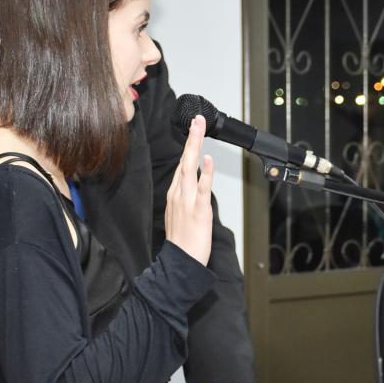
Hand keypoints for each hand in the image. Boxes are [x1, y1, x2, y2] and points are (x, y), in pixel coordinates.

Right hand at [164, 115, 212, 265]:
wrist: (180, 262)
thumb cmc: (183, 242)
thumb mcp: (181, 215)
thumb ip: (186, 198)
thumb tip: (194, 186)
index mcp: (175, 194)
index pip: (182, 164)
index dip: (188, 146)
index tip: (194, 129)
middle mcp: (178, 194)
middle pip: (184, 160)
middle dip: (191, 138)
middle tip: (197, 120)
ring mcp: (187, 201)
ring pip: (190, 168)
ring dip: (195, 146)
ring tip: (199, 128)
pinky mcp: (198, 210)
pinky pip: (202, 188)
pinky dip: (206, 173)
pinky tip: (208, 159)